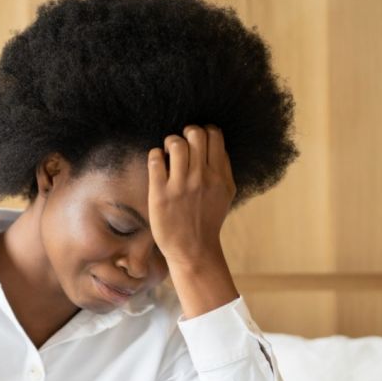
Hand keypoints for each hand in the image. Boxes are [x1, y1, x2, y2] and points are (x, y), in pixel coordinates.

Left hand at [147, 124, 236, 266]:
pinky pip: (156, 160)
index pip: (214, 135)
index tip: (197, 142)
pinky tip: (158, 164)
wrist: (193, 249)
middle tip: (182, 145)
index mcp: (219, 176)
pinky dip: (156, 156)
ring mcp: (180, 186)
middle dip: (187, 133)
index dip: (204, 131)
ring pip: (176, 143)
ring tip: (169, 154)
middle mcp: (202, 178)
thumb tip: (216, 144)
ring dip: (170, 143)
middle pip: (195, 134)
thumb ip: (223, 168)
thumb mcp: (225, 194)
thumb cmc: (208, 220)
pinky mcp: (160, 194)